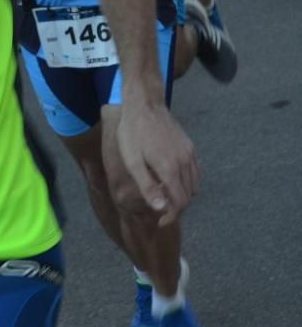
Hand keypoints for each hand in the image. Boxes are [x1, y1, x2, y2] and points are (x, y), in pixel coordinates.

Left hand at [116, 102, 199, 226]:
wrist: (144, 104)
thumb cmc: (132, 133)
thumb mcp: (132, 161)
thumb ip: (147, 186)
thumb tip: (161, 208)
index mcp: (170, 169)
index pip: (179, 203)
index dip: (171, 216)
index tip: (160, 222)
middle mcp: (185, 163)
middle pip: (189, 196)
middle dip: (177, 208)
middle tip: (161, 211)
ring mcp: (189, 154)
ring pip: (194, 185)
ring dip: (183, 195)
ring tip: (166, 197)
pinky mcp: (190, 147)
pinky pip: (195, 172)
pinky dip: (188, 182)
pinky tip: (173, 180)